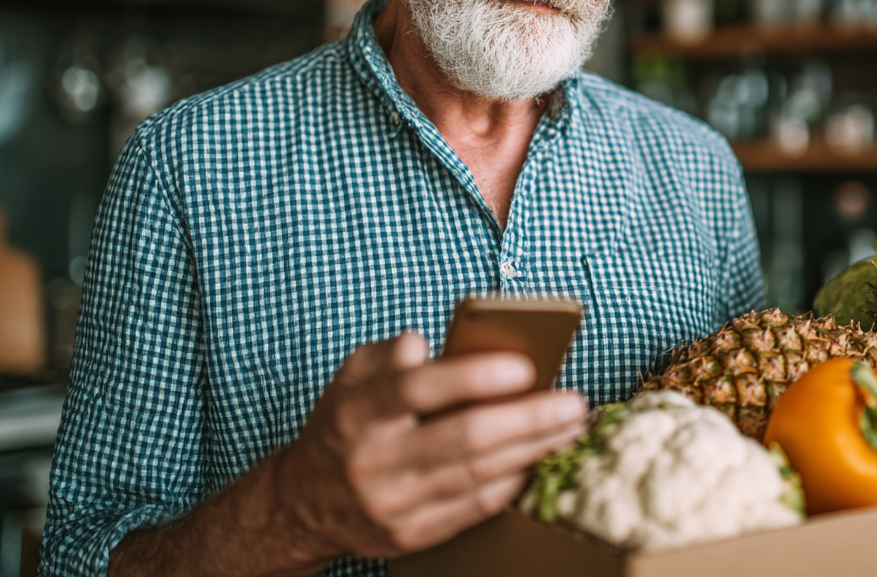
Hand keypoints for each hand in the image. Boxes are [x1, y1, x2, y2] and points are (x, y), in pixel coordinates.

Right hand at [274, 332, 586, 564]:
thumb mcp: (353, 375)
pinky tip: (537, 460)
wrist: (303, 503)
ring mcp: (392, 502)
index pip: (418, 389)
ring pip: (477, 475)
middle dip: (528, 419)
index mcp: (358, 410)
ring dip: (533, 450)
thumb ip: (394, 353)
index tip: (524, 367)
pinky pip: (474, 508)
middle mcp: (374, 458)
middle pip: (463, 438)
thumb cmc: (346, 424)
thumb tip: (435, 342)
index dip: (474, 377)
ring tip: (569, 427)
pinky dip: (511, 483)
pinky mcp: (410, 534)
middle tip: (573, 403)